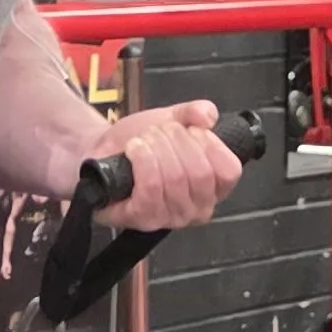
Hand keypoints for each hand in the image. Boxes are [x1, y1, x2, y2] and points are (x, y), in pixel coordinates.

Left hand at [97, 100, 247, 233]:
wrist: (103, 152)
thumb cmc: (142, 142)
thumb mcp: (174, 119)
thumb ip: (196, 112)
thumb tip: (208, 116)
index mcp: (213, 187)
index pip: (229, 171)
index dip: (211, 144)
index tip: (191, 130)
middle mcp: (197, 209)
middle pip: (200, 173)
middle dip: (176, 140)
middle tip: (157, 132)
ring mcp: (170, 218)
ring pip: (174, 178)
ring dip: (155, 148)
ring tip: (142, 140)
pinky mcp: (143, 219)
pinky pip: (151, 188)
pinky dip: (142, 160)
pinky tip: (133, 150)